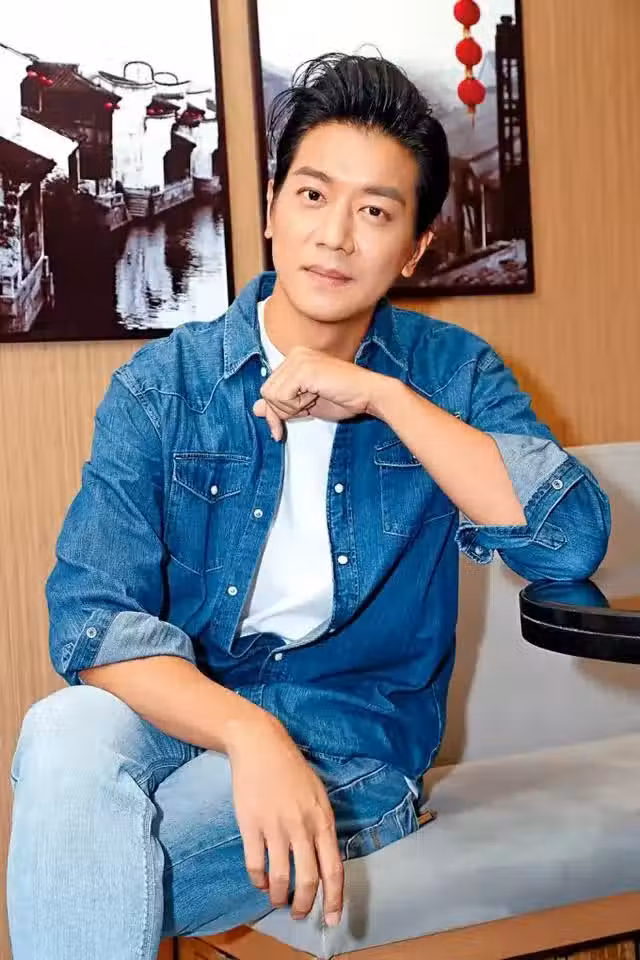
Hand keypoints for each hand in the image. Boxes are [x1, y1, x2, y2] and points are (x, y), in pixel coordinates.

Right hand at [227, 713, 343, 925]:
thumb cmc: (291, 769)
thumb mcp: (318, 794)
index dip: (335, 899)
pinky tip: (260, 882)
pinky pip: (256, 865)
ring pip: (280, 879)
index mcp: (323, 820)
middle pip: (308, 880)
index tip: (333, 919)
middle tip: (300, 914)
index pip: (334, 869)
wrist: (261, 745)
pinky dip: (258, 881)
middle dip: (304, 905)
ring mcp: (276, 827)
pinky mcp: (251, 825)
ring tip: (278, 900)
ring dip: (279, 897)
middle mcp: (302, 826)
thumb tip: (324, 859)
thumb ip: (322, 825)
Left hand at [252, 345, 388, 440]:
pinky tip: (314, 399)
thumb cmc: (345, 398)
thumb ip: (281, 405)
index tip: (280, 429)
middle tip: (306, 410)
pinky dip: (295, 407)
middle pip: (266, 392)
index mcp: (295, 359)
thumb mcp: (305, 406)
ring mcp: (298, 359)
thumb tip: (256, 408)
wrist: (369, 394)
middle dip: (281, 411)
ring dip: (291, 409)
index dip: (275, 412)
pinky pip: (282, 396)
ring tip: (313, 401)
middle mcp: (294, 354)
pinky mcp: (303, 369)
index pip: (269, 388)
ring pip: (271, 395)